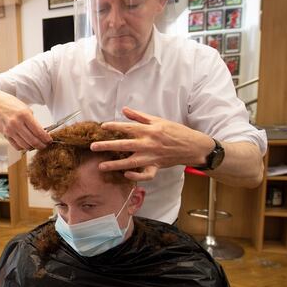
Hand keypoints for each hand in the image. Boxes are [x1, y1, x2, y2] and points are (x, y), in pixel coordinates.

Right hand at [0, 91, 51, 150]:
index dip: (46, 138)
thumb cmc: (8, 103)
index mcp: (24, 115)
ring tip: (37, 145)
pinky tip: (26, 144)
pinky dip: (23, 147)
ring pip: (25, 145)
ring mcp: (10, 130)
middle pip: (33, 141)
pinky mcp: (5, 134)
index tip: (49, 140)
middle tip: (45, 145)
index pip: (39, 131)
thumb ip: (32, 120)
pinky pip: (16, 146)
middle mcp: (16, 123)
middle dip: (41, 145)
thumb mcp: (24, 107)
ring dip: (33, 147)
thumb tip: (41, 132)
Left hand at [91, 107, 212, 178]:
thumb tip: (124, 110)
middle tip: (93, 147)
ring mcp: (151, 157)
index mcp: (148, 131)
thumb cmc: (175, 131)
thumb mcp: (158, 120)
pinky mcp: (156, 167)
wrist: (192, 146)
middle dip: (107, 146)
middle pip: (124, 145)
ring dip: (115, 165)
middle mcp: (148, 144)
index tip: (102, 126)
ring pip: (130, 162)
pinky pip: (145, 174)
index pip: (127, 128)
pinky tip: (126, 174)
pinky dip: (136, 176)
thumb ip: (140, 116)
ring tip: (101, 166)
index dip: (114, 126)